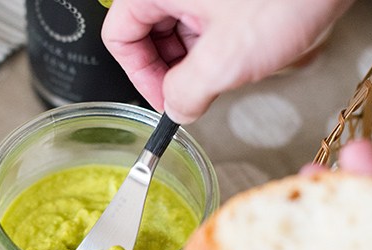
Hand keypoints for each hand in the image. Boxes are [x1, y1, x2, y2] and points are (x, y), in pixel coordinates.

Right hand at [102, 0, 353, 122]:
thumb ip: (187, 93)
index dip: (140, 76)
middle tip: (198, 91)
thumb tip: (177, 109)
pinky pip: (210, 17)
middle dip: (174, 68)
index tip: (167, 100)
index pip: (119, 36)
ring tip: (233, 65)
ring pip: (182, 26)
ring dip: (201, 57)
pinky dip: (223, 40)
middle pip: (149, 31)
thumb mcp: (226, 59)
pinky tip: (251, 49)